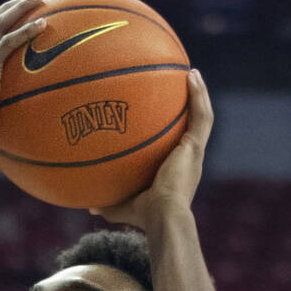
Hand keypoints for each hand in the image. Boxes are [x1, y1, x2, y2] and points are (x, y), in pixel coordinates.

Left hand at [90, 69, 212, 227]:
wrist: (162, 216)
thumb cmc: (143, 216)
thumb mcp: (120, 206)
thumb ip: (106, 203)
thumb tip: (88, 206)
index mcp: (176, 169)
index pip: (176, 145)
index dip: (174, 130)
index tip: (165, 116)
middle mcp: (188, 158)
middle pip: (191, 126)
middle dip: (188, 106)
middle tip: (181, 86)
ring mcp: (194, 151)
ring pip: (201, 116)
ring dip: (198, 94)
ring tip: (190, 73)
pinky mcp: (195, 146)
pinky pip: (201, 114)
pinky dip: (198, 94)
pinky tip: (191, 76)